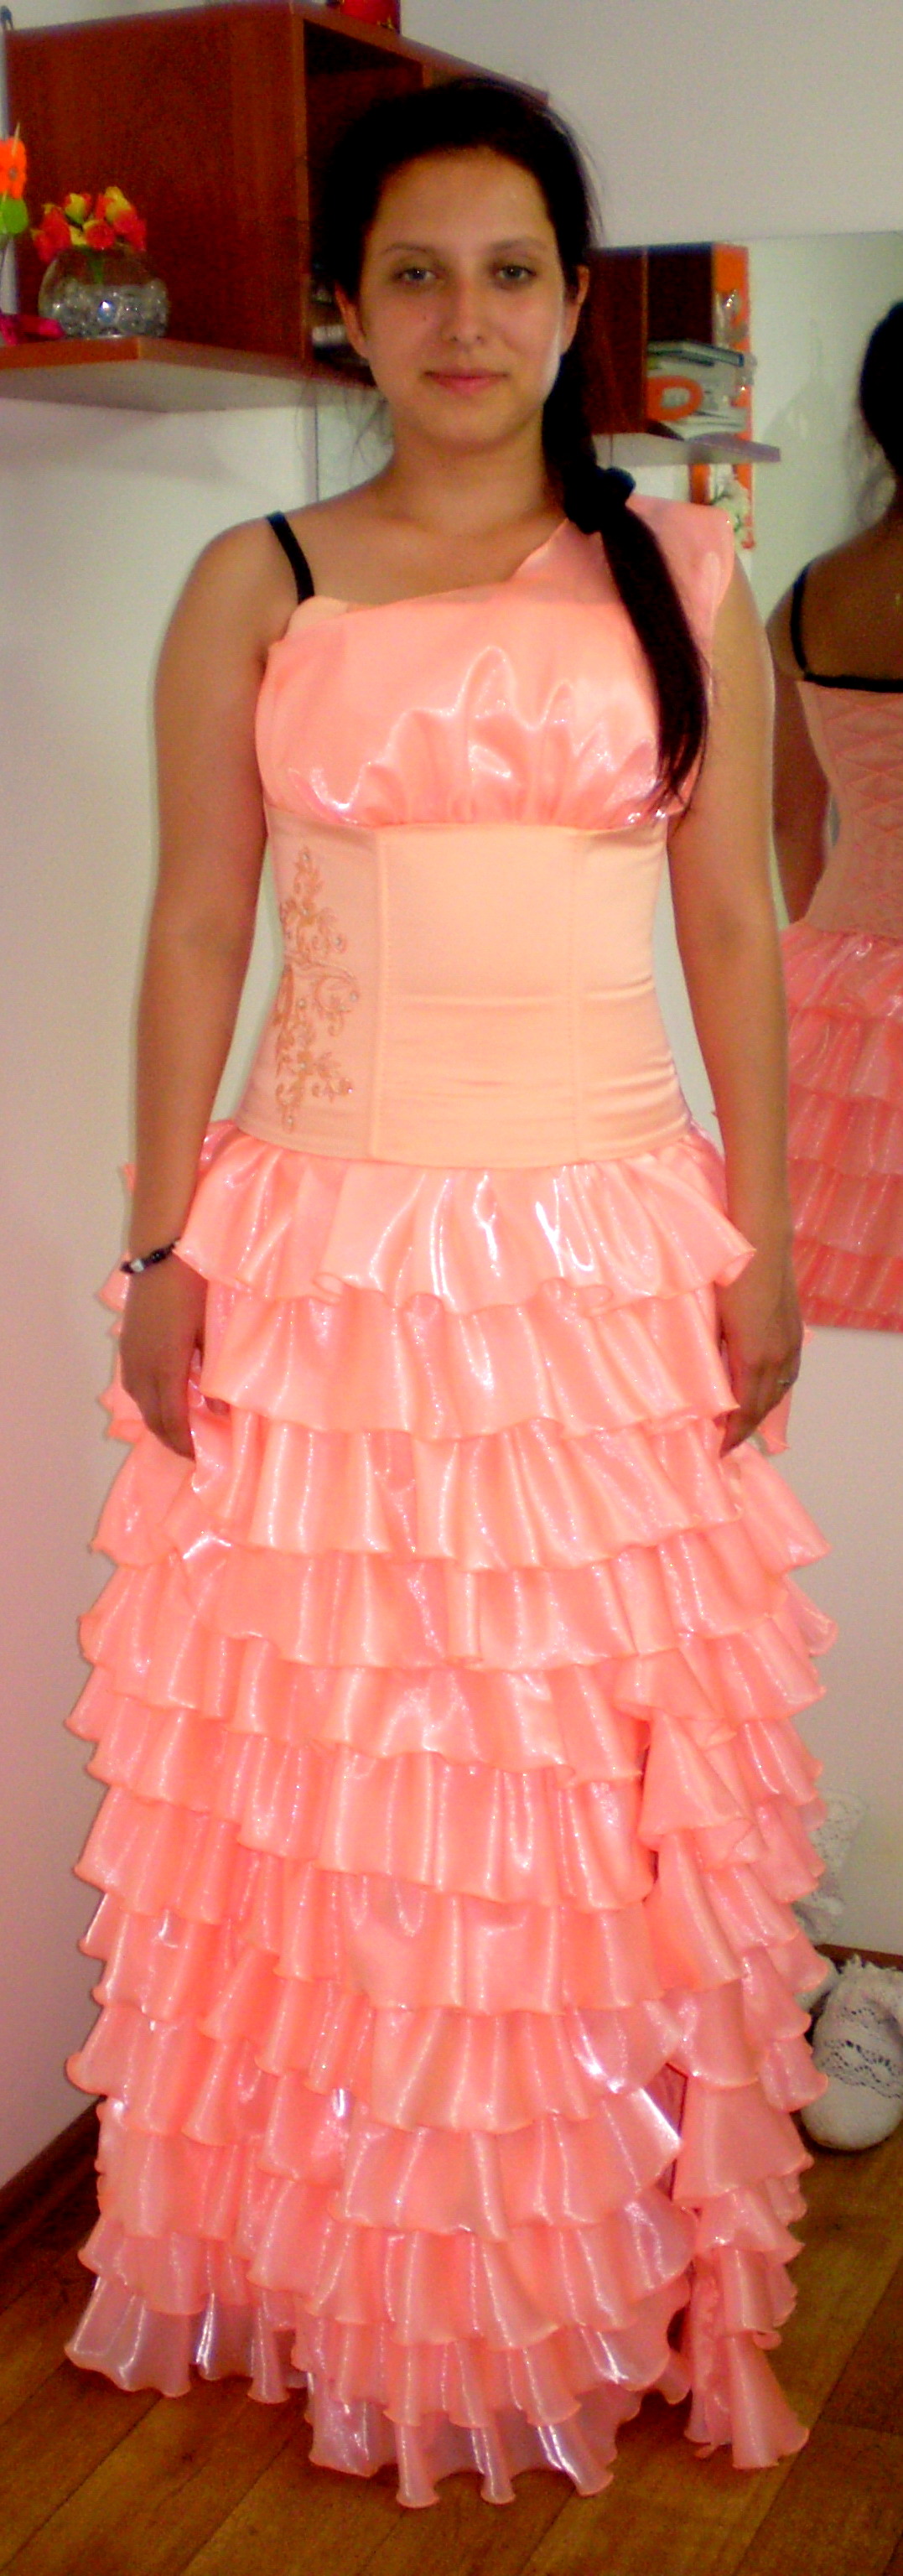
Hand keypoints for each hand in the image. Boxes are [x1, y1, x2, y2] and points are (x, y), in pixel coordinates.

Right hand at [119, 1254, 209, 1457]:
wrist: (163, 1249)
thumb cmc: (196, 1285)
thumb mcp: (214, 1331)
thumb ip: (216, 1374)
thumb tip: (221, 1412)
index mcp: (165, 1367)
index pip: (171, 1421)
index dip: (184, 1444)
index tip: (200, 1458)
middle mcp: (141, 1367)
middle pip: (151, 1418)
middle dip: (171, 1439)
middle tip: (193, 1451)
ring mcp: (130, 1354)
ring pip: (139, 1402)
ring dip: (157, 1421)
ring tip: (181, 1430)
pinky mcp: (128, 1343)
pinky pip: (134, 1384)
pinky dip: (148, 1400)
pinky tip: (164, 1399)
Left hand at [716, 1236, 801, 1453]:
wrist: (760, 1241)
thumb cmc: (726, 1275)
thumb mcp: (709, 1320)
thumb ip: (709, 1356)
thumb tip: (701, 1385)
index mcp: (754, 1357)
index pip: (746, 1411)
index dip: (732, 1436)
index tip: (717, 1452)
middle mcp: (778, 1356)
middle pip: (765, 1406)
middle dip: (746, 1429)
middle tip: (724, 1443)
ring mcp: (790, 1343)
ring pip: (781, 1390)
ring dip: (763, 1410)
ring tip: (742, 1422)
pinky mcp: (795, 1330)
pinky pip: (789, 1372)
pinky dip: (776, 1389)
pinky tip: (765, 1390)